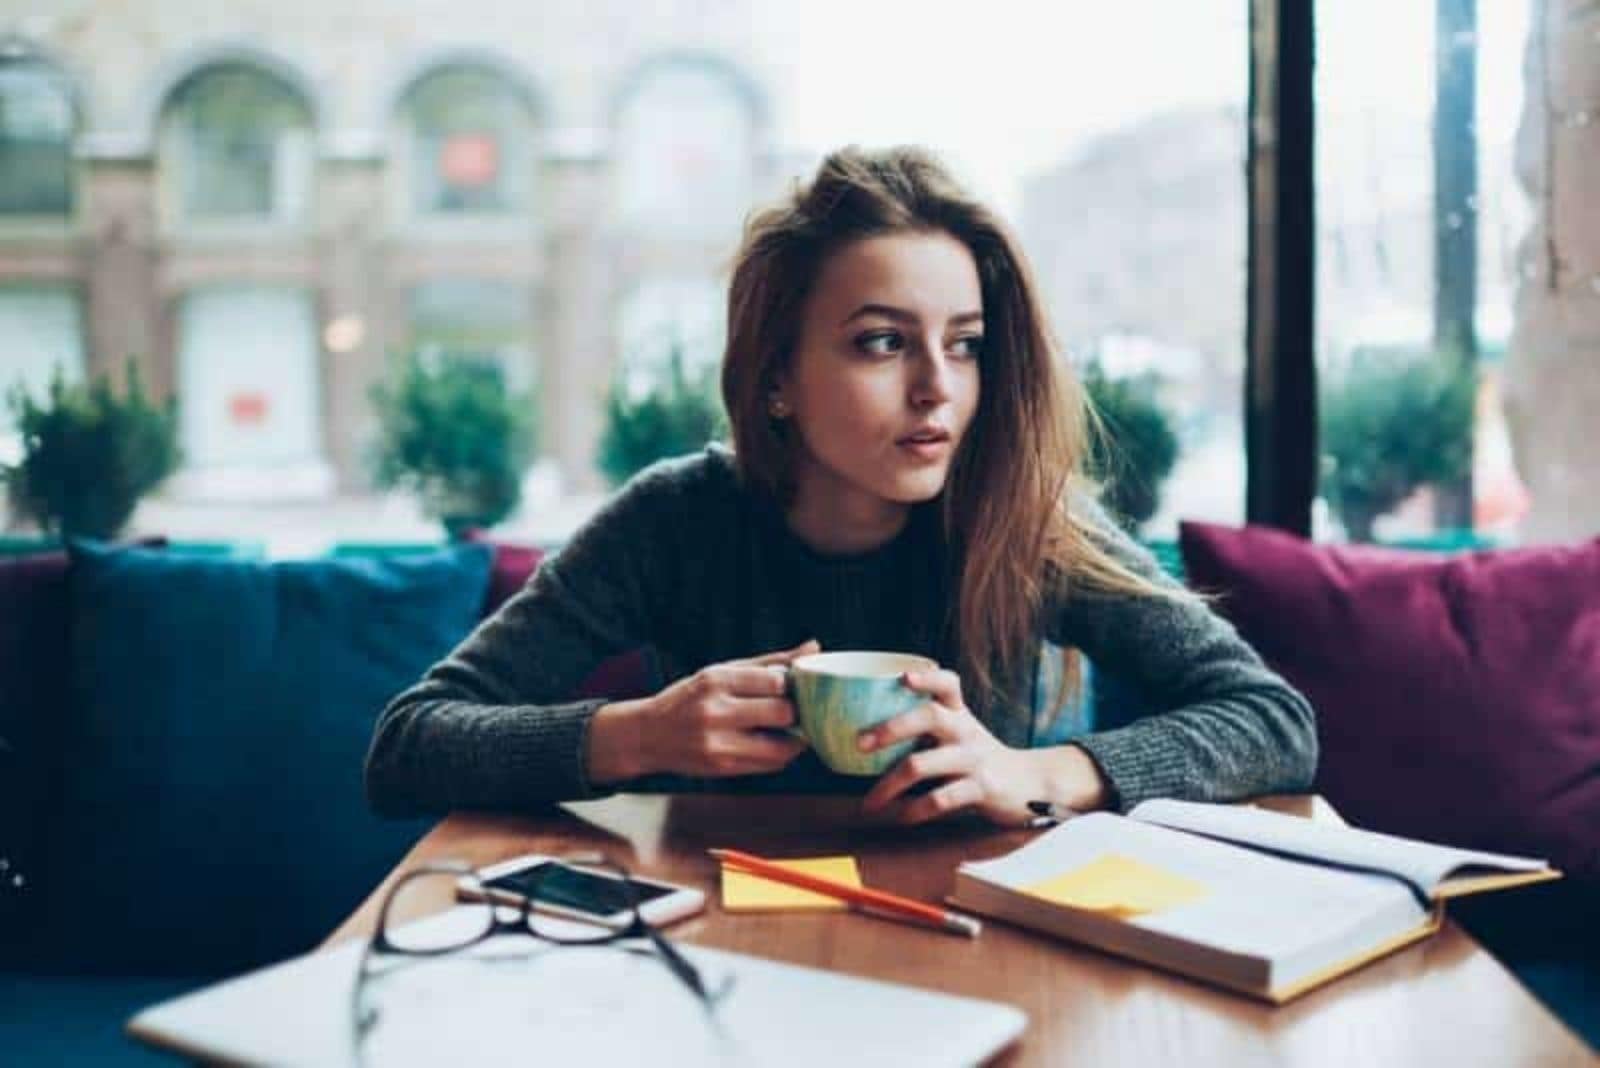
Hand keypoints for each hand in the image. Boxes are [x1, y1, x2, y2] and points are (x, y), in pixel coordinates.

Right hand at [587, 640, 817, 781]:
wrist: (647, 735)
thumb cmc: (691, 698)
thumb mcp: (722, 671)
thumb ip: (769, 662)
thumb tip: (814, 647)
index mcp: (716, 680)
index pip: (776, 680)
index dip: (793, 684)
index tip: (795, 686)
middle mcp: (715, 711)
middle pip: (782, 713)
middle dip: (796, 712)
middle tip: (797, 709)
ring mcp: (718, 743)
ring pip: (782, 747)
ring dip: (794, 739)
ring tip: (788, 729)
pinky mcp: (722, 767)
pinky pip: (769, 765)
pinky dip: (779, 754)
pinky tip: (772, 743)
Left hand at [858, 668, 1107, 825]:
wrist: (1030, 785)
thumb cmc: (978, 758)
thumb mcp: (958, 733)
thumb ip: (925, 727)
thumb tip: (863, 736)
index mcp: (960, 713)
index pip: (947, 683)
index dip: (926, 676)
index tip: (902, 678)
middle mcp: (966, 730)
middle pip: (929, 717)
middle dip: (890, 729)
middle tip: (859, 744)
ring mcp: (975, 759)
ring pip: (924, 764)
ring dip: (889, 785)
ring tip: (869, 802)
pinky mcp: (982, 789)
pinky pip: (940, 799)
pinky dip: (914, 811)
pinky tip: (900, 818)